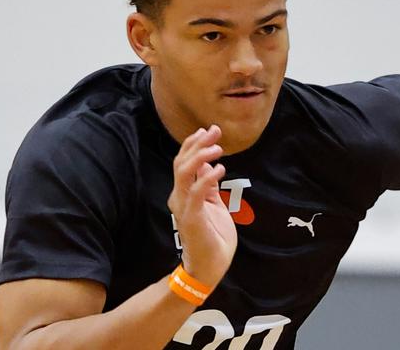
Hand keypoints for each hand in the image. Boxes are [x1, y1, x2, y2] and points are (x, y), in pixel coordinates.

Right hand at [167, 125, 236, 286]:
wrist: (210, 268)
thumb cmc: (213, 238)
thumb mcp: (214, 205)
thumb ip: (208, 186)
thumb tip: (208, 164)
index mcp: (184, 194)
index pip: (183, 162)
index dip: (194, 144)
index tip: (209, 130)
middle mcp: (179, 197)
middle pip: (181, 162)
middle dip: (197, 143)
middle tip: (215, 130)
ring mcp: (184, 207)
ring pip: (184, 173)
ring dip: (200, 156)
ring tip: (217, 147)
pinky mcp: (192, 218)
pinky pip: (196, 193)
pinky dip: (207, 178)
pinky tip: (220, 169)